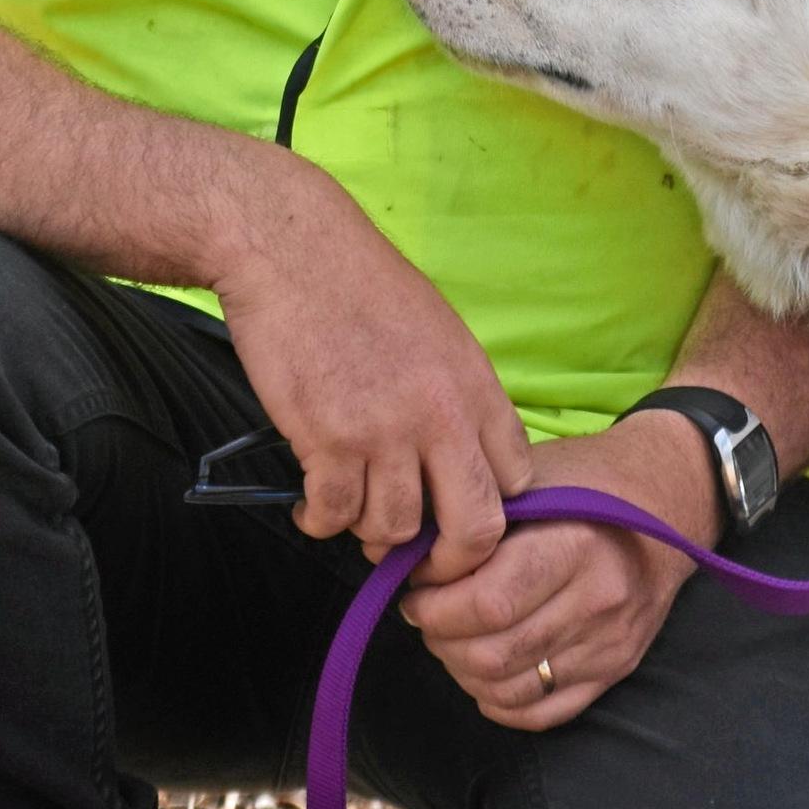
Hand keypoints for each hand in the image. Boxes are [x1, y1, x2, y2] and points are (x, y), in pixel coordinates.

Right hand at [205, 147, 530, 575]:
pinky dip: (319, 520)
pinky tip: (310, 504)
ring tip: (350, 511)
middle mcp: (441, 416)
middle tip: (416, 560)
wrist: (292, 248)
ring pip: (395, 530)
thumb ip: (457, 399)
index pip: (516, 483)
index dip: (489, 514)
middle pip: (474, 530)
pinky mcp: (326, 439)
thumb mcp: (439, 333)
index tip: (456, 520)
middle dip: (447, 559)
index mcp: (476, 387)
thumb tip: (458, 460)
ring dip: (369, 533)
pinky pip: (333, 516)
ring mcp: (385, 431)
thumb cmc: (360, 284)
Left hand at [401, 408, 719, 728]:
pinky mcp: (614, 670)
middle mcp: (598, 601)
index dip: (434, 602)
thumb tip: (407, 556)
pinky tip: (485, 666)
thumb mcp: (531, 477)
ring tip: (452, 634)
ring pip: (509, 688)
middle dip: (440, 637)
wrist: (667, 500)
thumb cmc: (586, 479)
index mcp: (574, 545)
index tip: (417, 584)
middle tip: (425, 610)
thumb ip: (475, 517)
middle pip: (491, 653)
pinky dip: (498, 698)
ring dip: (461, 668)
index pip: (486, 603)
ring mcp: (609, 644)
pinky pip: (541, 712)